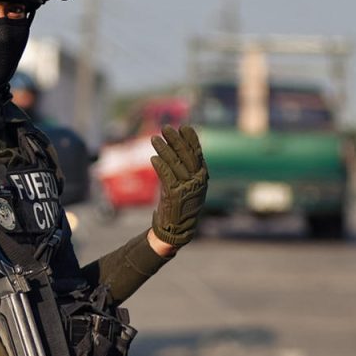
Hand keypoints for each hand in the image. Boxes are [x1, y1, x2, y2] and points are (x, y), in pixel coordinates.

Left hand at [150, 124, 208, 247]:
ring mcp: (187, 188)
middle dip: (176, 140)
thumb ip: (184, 168)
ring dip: (164, 149)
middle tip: (166, 128)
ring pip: (174, 164)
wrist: (178, 229)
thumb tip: (176, 146)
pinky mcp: (175, 195)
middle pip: (186, 155)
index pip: (197, 153)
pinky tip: (153, 158)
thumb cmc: (180, 204)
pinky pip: (166, 177)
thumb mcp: (187, 184)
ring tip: (154, 139)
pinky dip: (160, 166)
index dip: (191, 139)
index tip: (184, 127)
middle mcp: (197, 180)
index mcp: (202, 176)